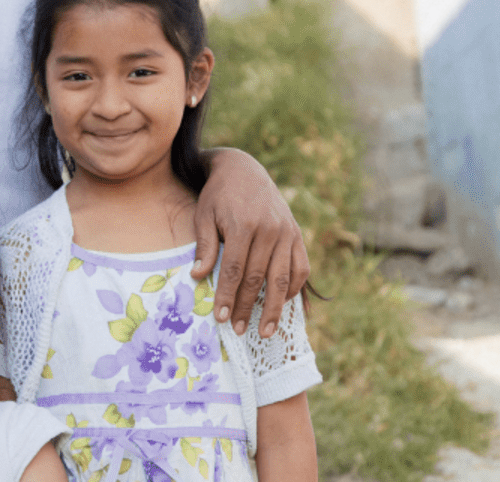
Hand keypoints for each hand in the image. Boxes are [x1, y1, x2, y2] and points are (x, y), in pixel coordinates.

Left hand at [191, 147, 309, 336]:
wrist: (243, 170)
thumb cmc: (218, 195)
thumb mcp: (204, 215)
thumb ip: (205, 246)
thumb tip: (199, 276)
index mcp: (243, 224)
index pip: (234, 269)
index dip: (227, 296)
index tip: (220, 318)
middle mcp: (269, 229)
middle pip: (258, 278)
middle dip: (247, 307)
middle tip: (238, 330)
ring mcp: (287, 232)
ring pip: (282, 278)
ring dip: (274, 308)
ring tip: (265, 331)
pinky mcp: (296, 234)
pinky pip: (300, 268)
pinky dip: (293, 288)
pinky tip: (281, 304)